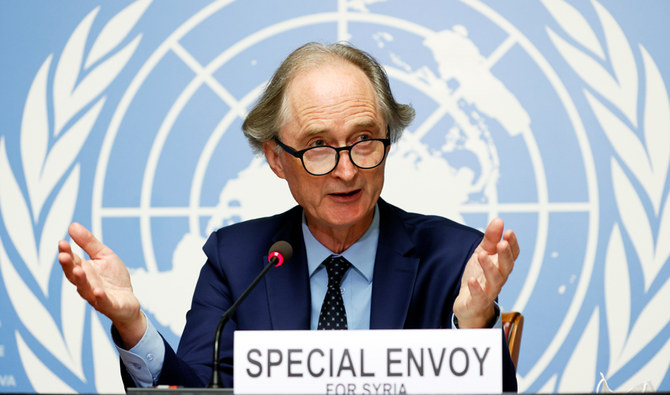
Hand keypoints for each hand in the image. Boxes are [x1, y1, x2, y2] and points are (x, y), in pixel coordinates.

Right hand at [58, 223, 145, 347]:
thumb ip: (89, 243)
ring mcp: (96, 296)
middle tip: (63, 256)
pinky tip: (98, 291)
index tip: (62, 242)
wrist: (127, 301)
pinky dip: (100, 298)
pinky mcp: (109, 305)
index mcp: (84, 271)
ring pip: (85, 289)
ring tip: (78, 271)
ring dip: (81, 281)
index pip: (72, 261)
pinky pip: (103, 302)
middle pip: (74, 275)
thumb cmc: (113, 278)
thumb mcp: (104, 255)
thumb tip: (72, 226)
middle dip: (68, 266)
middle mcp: (86, 284)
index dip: (66, 252)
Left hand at [453, 218, 518, 327]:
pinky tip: (472, 280)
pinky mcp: (477, 302)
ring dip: (489, 268)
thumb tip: (499, 220)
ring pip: (494, 280)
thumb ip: (490, 238)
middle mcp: (499, 278)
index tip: (509, 232)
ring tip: (482, 255)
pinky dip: (476, 289)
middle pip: (506, 267)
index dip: (512, 244)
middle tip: (502, 243)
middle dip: (505, 255)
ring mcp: (489, 291)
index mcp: (501, 265)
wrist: (469, 304)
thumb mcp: (482, 253)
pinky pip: (479, 296)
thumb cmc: (478, 276)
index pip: (512, 255)